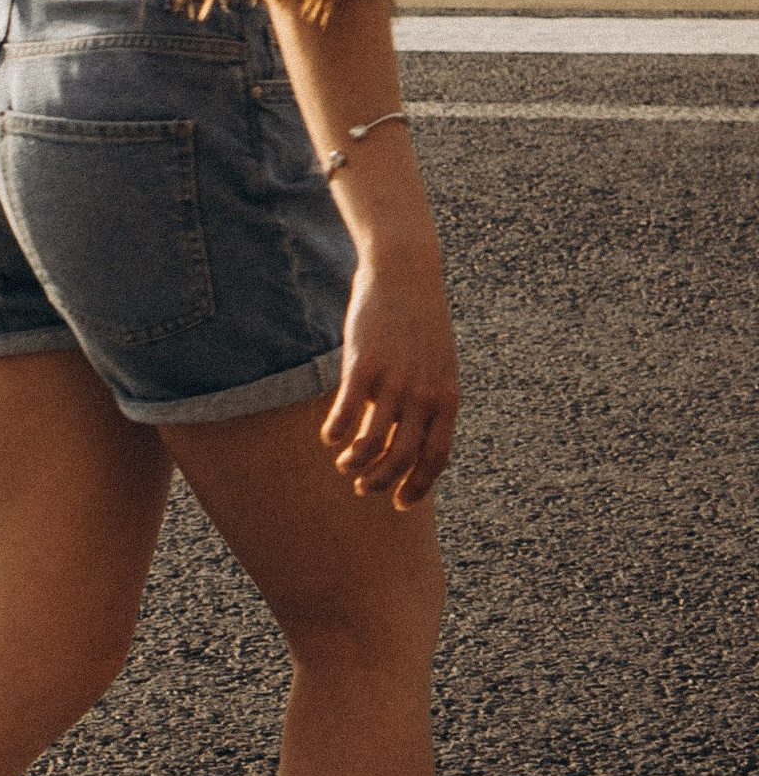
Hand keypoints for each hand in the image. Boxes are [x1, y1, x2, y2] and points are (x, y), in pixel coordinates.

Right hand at [321, 239, 459, 509]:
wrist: (406, 272)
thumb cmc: (419, 319)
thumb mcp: (436, 363)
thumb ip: (427, 399)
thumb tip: (406, 433)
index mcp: (447, 398)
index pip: (435, 459)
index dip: (416, 487)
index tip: (399, 503)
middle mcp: (424, 396)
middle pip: (402, 459)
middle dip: (380, 481)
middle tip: (362, 487)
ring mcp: (394, 381)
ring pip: (372, 443)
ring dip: (355, 463)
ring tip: (343, 464)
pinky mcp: (364, 365)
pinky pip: (346, 412)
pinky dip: (336, 432)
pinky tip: (328, 437)